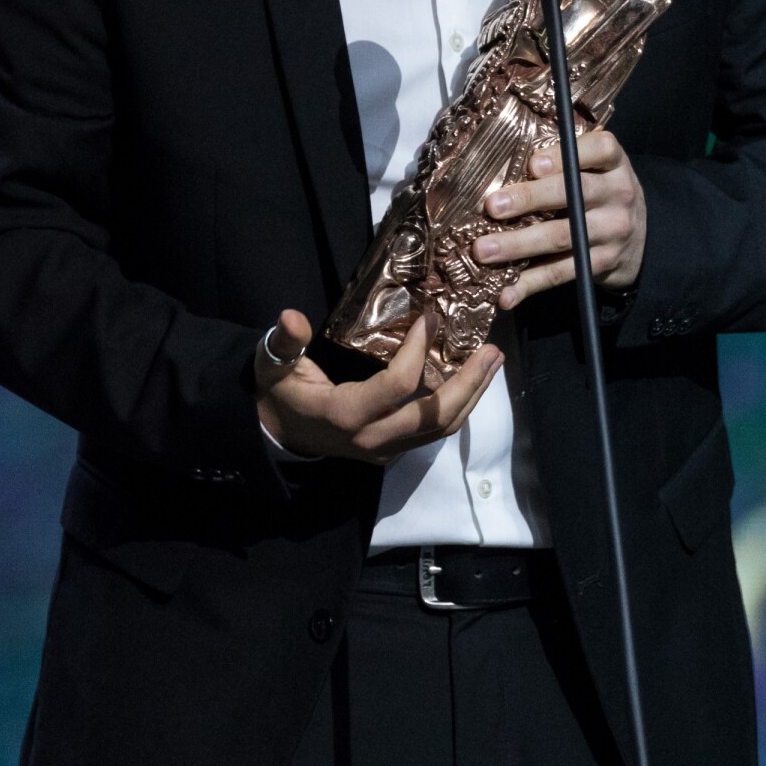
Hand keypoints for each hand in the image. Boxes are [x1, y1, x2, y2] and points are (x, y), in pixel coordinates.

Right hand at [255, 309, 502, 464]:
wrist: (279, 436)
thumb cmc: (280, 394)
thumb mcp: (273, 365)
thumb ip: (285, 342)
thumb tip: (291, 316)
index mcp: (346, 415)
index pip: (397, 386)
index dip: (417, 351)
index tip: (430, 318)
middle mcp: (374, 439)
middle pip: (435, 416)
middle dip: (468, 382)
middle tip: (491, 348)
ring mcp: (387, 449)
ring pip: (442, 428)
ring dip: (472, 395)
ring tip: (492, 362)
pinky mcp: (394, 449)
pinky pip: (434, 431)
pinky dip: (458, 404)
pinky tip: (470, 378)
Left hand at [473, 129, 645, 306]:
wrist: (641, 237)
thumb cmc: (601, 190)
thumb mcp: (596, 167)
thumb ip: (564, 159)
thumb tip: (505, 159)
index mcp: (614, 164)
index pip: (600, 150)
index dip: (565, 156)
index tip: (533, 163)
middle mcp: (617, 195)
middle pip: (573, 194)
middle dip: (529, 199)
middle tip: (492, 206)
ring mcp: (611, 232)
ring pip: (561, 237)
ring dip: (518, 245)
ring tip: (484, 250)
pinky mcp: (599, 265)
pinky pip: (560, 273)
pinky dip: (529, 283)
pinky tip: (505, 292)